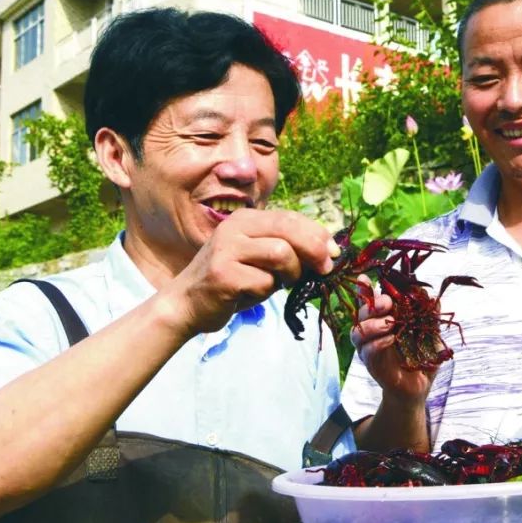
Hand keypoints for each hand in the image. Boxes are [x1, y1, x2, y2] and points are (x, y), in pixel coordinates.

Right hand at [166, 209, 337, 335]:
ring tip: (280, 284)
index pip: (290, 218)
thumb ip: (287, 249)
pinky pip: (264, 282)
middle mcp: (234, 228)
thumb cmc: (231, 282)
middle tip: (325, 269)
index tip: (334, 252)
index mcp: (245, 219)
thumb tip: (329, 251)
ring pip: (281, 254)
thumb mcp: (259, 258)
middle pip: (289, 230)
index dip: (317, 234)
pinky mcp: (223, 274)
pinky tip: (252, 294)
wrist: (187, 304)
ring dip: (290, 274)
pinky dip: (267, 292)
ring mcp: (226, 249)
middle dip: (314, 250)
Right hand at [350, 280, 435, 406]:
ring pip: (358, 332)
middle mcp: (370, 333)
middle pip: (361, 314)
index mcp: (381, 320)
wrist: (418, 387)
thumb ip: (429, 317)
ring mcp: (368, 350)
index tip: (365, 279)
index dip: (364, 290)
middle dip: (371, 304)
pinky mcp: (372, 365)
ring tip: (390, 323)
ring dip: (372, 324)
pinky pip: (368, 351)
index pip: (369, 301)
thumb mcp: (430, 335)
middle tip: (387, 303)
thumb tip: (432, 298)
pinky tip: (390, 339)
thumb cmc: (421, 358)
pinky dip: (377, 343)